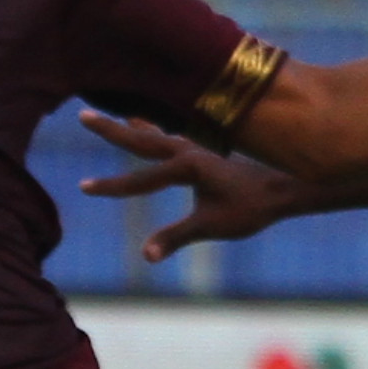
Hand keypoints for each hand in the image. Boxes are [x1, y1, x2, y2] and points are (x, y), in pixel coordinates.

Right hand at [78, 111, 301, 262]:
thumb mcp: (212, 226)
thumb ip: (176, 237)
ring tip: (115, 113)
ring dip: (132, 125)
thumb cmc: (251, 207)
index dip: (111, 187)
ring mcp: (197, 147)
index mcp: (188, 165)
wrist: (285, 188)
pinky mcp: (204, 151)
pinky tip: (148, 123)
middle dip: (111, 130)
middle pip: (141, 140)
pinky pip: (170, 135)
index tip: (83, 187)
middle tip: (83, 114)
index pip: (140, 180)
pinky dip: (154, 128)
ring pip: (156, 133)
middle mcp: (189, 150)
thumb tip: (146, 255)